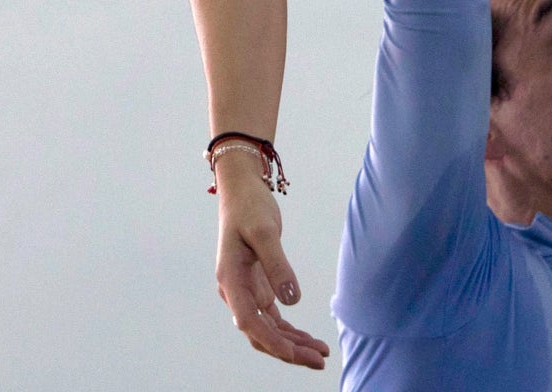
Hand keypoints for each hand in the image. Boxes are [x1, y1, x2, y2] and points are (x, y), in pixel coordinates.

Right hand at [213, 164, 328, 368]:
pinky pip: (274, 318)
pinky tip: (309, 340)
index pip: (249, 322)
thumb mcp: (265, 232)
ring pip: (268, 329)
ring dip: (292, 344)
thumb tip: (291, 301)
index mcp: (230, 280)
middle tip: (319, 360)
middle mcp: (235, 292)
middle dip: (288, 351)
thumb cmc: (249, 207)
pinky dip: (290, 330)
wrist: (241, 191)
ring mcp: (246, 292)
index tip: (296, 354)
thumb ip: (278, 265)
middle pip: (260, 333)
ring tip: (321, 354)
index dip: (272, 342)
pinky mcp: (258, 287)